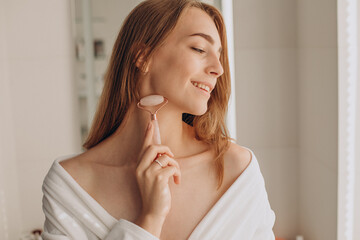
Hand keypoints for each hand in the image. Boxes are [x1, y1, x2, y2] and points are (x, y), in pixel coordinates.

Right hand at [134, 120, 180, 234]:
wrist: (152, 212)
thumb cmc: (154, 195)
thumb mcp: (150, 177)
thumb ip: (153, 164)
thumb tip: (164, 153)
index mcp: (138, 167)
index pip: (143, 146)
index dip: (148, 134)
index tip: (151, 122)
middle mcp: (141, 168)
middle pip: (154, 147)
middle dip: (167, 149)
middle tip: (172, 157)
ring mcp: (149, 173)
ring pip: (166, 157)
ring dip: (175, 165)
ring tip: (175, 175)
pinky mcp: (158, 178)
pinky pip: (173, 167)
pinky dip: (178, 173)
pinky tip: (177, 182)